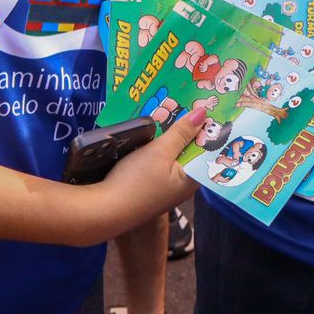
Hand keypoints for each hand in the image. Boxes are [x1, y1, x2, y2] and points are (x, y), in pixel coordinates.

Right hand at [90, 106, 203, 239]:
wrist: (103, 211)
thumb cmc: (136, 181)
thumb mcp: (160, 151)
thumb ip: (182, 132)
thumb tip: (203, 113)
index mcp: (192, 180)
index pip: (210, 151)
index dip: (210, 128)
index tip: (209, 107)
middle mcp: (183, 186)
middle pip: (192, 152)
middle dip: (190, 129)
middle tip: (190, 102)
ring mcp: (165, 188)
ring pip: (175, 156)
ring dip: (173, 137)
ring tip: (173, 110)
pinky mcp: (149, 187)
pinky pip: (161, 162)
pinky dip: (160, 147)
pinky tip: (154, 132)